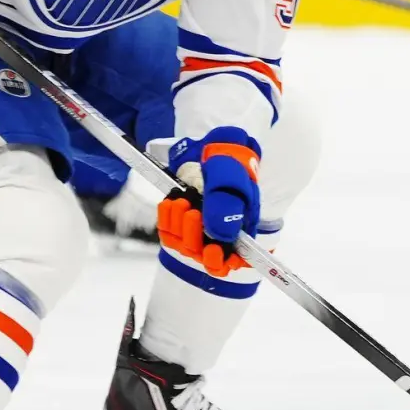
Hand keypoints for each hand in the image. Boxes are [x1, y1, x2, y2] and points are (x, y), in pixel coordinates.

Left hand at [157, 127, 260, 277]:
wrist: (210, 147)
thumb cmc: (229, 162)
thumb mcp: (231, 178)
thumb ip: (227, 206)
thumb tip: (220, 235)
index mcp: (242, 229)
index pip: (235, 261)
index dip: (224, 263)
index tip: (213, 251)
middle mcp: (222, 235)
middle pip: (206, 257)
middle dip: (195, 235)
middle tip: (193, 211)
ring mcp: (200, 231)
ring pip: (185, 247)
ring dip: (180, 224)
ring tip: (183, 200)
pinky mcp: (180, 224)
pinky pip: (169, 234)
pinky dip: (167, 218)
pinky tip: (173, 202)